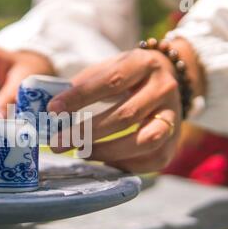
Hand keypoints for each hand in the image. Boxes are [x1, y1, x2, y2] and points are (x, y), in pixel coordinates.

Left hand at [47, 47, 184, 172]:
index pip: (110, 81)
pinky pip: (153, 159)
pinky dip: (125, 164)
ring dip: (107, 151)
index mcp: (142, 64)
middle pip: (125, 115)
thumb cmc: (128, 76)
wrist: (168, 77)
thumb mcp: (108, 68)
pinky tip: (104, 161)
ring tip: (81, 153)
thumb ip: (83, 85)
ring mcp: (174, 115)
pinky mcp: (176, 140)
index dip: (80, 97)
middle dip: (86, 133)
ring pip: (144, 141)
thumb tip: (51, 108)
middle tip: (58, 144)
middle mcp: (163, 88)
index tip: (53, 110)